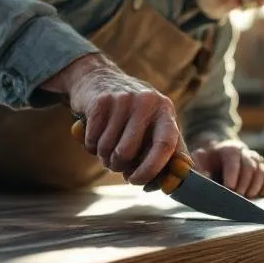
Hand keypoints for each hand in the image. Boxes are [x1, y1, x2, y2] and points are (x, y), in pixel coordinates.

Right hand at [45, 53, 182, 184]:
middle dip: (119, 166)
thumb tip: (173, 183)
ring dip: (104, 157)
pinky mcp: (100, 101)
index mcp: (165, 111)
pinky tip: (95, 135)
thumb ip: (169, 154)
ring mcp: (123, 100)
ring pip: (108, 148)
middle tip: (117, 164)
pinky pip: (92, 140)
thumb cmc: (133, 114)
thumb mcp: (155, 125)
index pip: (166, 145)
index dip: (152, 169)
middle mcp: (147, 102)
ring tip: (107, 147)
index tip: (138, 181)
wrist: (100, 79)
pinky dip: (91, 146)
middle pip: (129, 151)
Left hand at [190, 139, 263, 197]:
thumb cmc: (209, 163)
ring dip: (255, 186)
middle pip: (250, 165)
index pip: (234, 157)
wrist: (220, 162)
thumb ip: (199, 165)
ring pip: (262, 171)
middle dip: (244, 183)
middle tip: (237, 197)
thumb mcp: (200, 161)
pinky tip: (258, 197)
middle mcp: (246, 153)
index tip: (229, 187)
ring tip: (247, 198)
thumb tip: (205, 176)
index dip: (232, 172)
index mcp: (230, 148)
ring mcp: (257, 163)